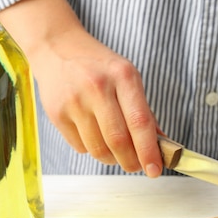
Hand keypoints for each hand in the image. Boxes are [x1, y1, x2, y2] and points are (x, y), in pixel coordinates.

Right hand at [30, 28, 162, 176]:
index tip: (155, 170)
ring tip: (117, 152)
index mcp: (123, 76)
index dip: (149, 151)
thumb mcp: (128, 78)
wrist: (56, 48)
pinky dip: (93, 150)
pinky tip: (95, 136)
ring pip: (99, 149)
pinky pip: (81, 147)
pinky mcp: (56, 114)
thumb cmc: (99, 67)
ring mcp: (74, 101)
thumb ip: (144, 112)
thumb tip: (160, 147)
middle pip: (118, 141)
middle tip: (137, 166)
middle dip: (132, 162)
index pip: (140, 122)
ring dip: (113, 159)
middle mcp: (97, 87)